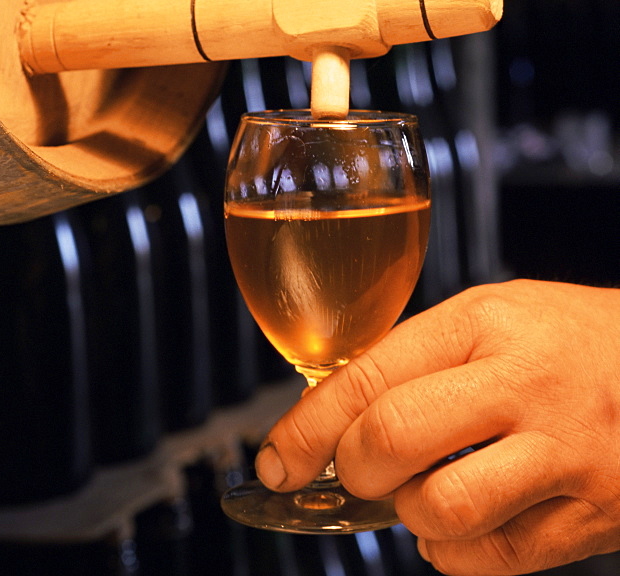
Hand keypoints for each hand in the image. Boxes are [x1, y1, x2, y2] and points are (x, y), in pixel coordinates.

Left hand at [255, 279, 619, 574]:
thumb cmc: (567, 338)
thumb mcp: (492, 316)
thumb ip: (416, 357)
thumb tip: (331, 415)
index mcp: (484, 322)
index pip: (369, 375)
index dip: (307, 428)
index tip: (279, 460)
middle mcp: (522, 383)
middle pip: (393, 436)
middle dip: (352, 468)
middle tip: (356, 470)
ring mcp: (561, 452)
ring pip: (440, 508)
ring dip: (408, 512)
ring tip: (423, 489)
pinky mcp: (589, 516)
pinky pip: (493, 558)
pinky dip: (454, 551)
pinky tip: (463, 521)